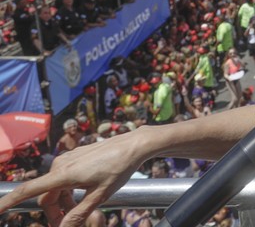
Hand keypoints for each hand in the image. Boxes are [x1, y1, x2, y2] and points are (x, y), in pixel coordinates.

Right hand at [0, 131, 145, 226]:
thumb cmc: (119, 168)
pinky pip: (64, 178)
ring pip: (56, 187)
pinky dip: (69, 191)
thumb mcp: (100, 196)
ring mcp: (68, 158)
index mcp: (64, 174)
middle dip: (54, 212)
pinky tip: (85, 194)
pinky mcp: (76, 156)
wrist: (135, 144)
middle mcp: (61, 164)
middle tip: (70, 223)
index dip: (9, 202)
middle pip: (46, 195)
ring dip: (63, 202)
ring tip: (82, 210)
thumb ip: (79, 214)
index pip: (29, 190)